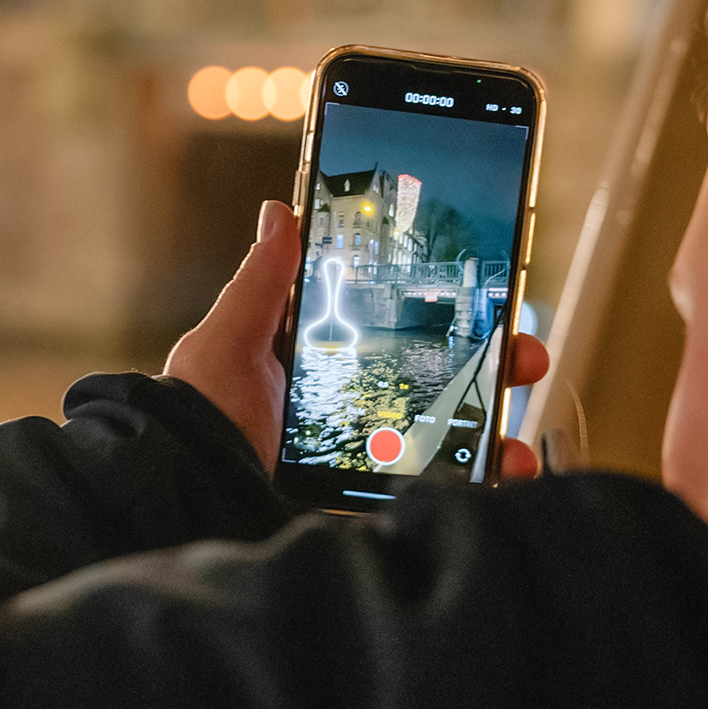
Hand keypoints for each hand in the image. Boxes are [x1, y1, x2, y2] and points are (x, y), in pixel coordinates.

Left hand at [165, 200, 549, 477]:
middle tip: (523, 356)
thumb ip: (263, 281)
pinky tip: (504, 476)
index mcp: (315, 362)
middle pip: (434, 381)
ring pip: (442, 437)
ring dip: (492, 430)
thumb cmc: (198, 415)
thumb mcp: (228, 340)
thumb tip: (281, 209)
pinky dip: (473, 486)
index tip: (491, 301)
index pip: (395, 329)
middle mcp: (343, 407)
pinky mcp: (361, 498)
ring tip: (517, 432)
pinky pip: (426, 492)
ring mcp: (357, 456)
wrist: (183, 493)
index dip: (446, 318)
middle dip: (489, 367)